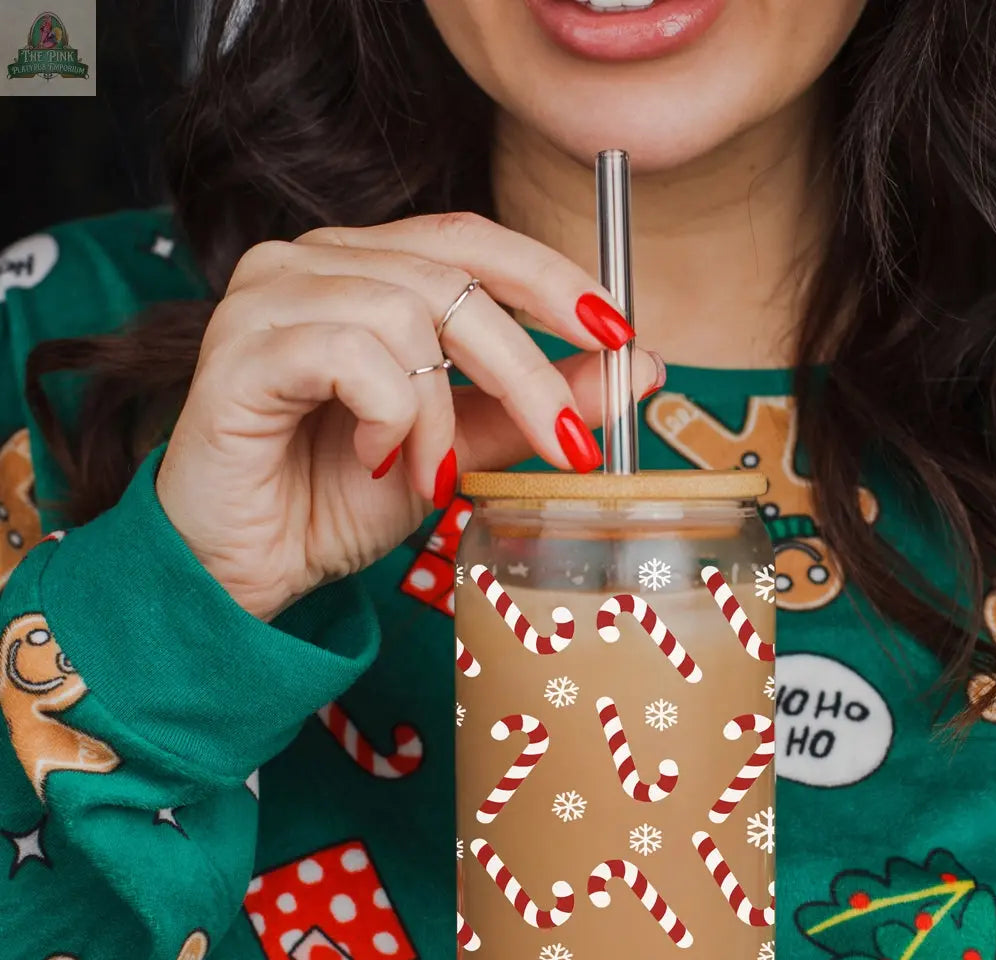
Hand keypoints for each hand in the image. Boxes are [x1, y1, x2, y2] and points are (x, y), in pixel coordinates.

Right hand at [156, 212, 661, 621]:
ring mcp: (269, 296)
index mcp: (366, 269)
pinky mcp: (240, 347)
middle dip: (528, 367)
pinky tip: (372, 460)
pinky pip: (349, 351)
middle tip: (568, 443)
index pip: (472, 239)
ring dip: (441, 412)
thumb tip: (640, 366)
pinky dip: (387, 416)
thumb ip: (533, 405)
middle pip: (453, 277)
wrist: (245, 568)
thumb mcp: (459, 449)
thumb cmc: (338, 500)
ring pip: (403, 313)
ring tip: (430, 473)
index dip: (551, 277)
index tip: (620, 332)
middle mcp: (313, 262)